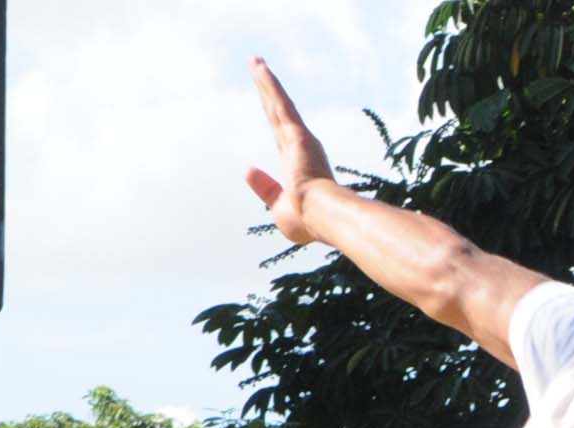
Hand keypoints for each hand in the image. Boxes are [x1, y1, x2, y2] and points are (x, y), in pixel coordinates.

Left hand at [244, 59, 337, 244]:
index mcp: (298, 166)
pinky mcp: (295, 133)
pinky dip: (270, 84)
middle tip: (260, 70)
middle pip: (277, 113)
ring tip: (255, 61)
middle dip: (269, 91)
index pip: (281, 136)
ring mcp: (298, 138)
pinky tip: (260, 68)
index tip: (270, 107)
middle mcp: (300, 147)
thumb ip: (264, 188)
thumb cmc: (308, 220)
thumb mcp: (278, 209)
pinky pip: (279, 102)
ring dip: (266, 81)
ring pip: (277, 102)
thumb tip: (248, 168)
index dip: (274, 120)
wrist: (325, 216)